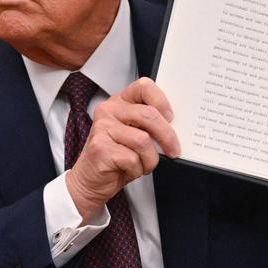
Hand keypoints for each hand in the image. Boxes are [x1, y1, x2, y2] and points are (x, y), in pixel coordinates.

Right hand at [66, 77, 180, 222]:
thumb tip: (175, 128)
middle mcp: (109, 110)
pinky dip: (138, 169)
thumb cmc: (118, 157)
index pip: (144, 86)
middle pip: (149, 115)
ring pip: (143, 140)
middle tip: (174, 151)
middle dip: (167, 136)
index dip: (161, 101)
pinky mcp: (100, 147)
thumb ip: (149, 125)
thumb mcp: (136, 135)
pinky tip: (129, 170)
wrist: (92, 181)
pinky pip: (132, 158)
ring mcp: (102, 128)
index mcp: (120, 102)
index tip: (170, 118)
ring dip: (150, 159)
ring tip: (143, 164)